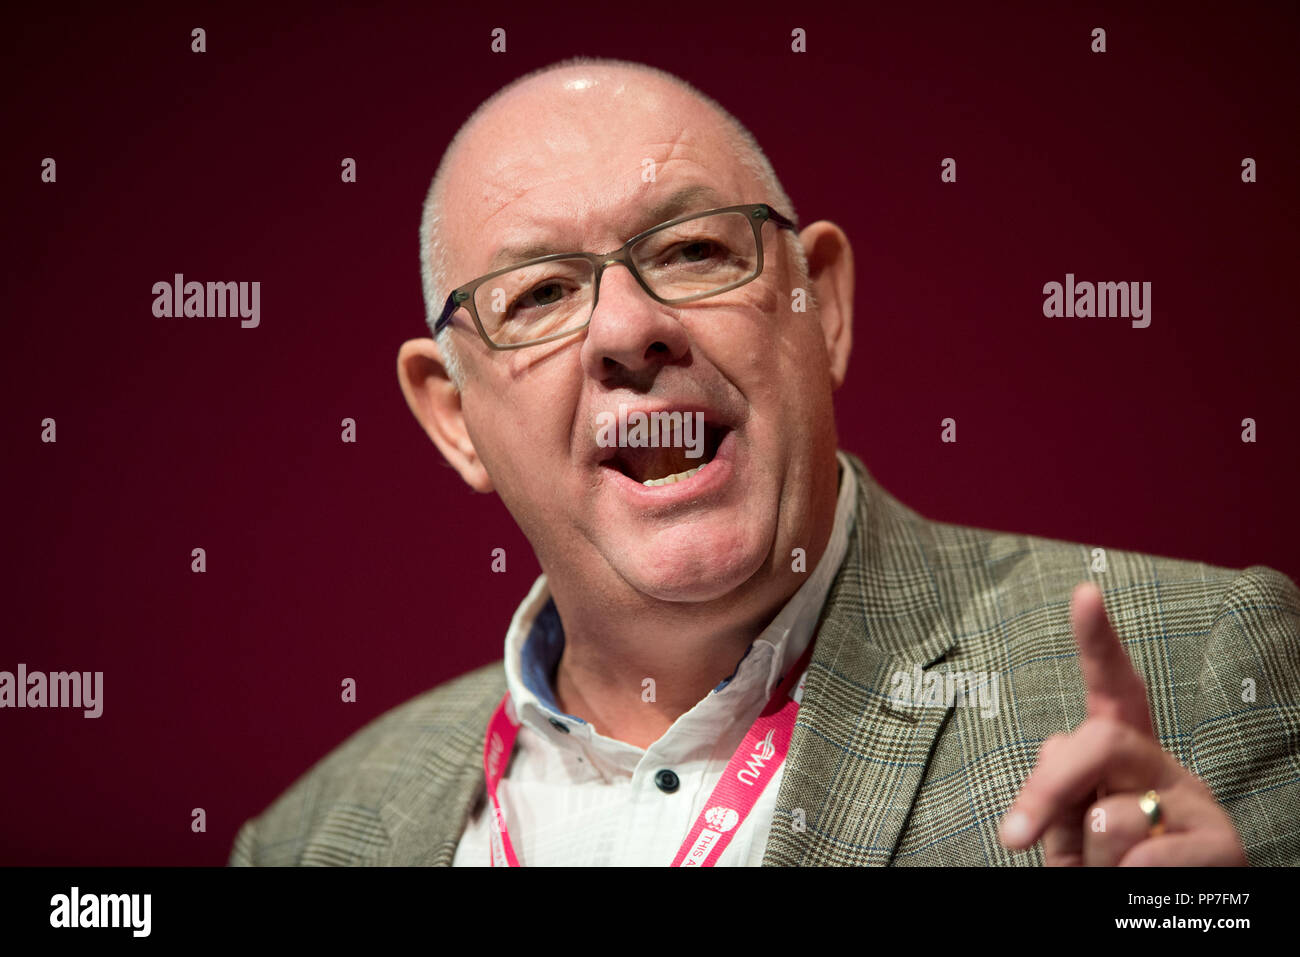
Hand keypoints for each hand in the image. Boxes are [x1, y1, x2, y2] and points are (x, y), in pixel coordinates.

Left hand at [998, 582, 1246, 864]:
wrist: (1166, 919)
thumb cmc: (1105, 868)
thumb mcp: (1069, 828)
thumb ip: (1060, 791)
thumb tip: (1054, 759)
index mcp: (1124, 755)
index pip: (1113, 688)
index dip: (1098, 640)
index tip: (1084, 593)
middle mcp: (1165, 765)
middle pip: (1097, 742)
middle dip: (1047, 788)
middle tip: (1013, 837)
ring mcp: (1199, 802)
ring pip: (1112, 817)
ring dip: (1089, 859)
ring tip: (1111, 874)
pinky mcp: (1225, 845)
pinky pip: (1140, 859)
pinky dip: (1120, 885)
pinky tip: (1141, 890)